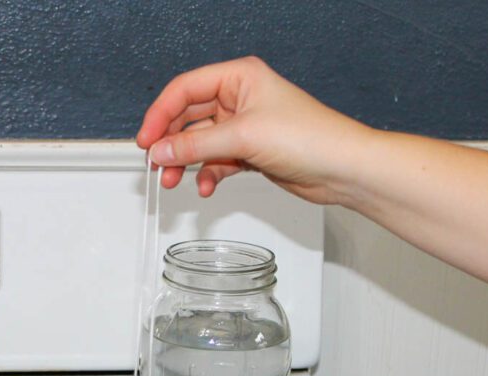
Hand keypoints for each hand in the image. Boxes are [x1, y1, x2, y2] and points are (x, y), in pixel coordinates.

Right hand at [136, 57, 372, 204]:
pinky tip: (206, 186)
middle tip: (155, 164)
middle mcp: (240, 98)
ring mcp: (244, 126)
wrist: (343, 168)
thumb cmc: (311, 137)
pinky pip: (216, 161)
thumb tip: (159, 150)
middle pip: (188, 117)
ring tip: (174, 181)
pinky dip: (208, 174)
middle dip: (171, 143)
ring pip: (200, 143)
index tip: (145, 140)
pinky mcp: (250, 151)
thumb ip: (195, 145)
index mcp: (239, 77)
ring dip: (185, 162)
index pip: (184, 89)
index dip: (160, 115)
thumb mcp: (242, 137)